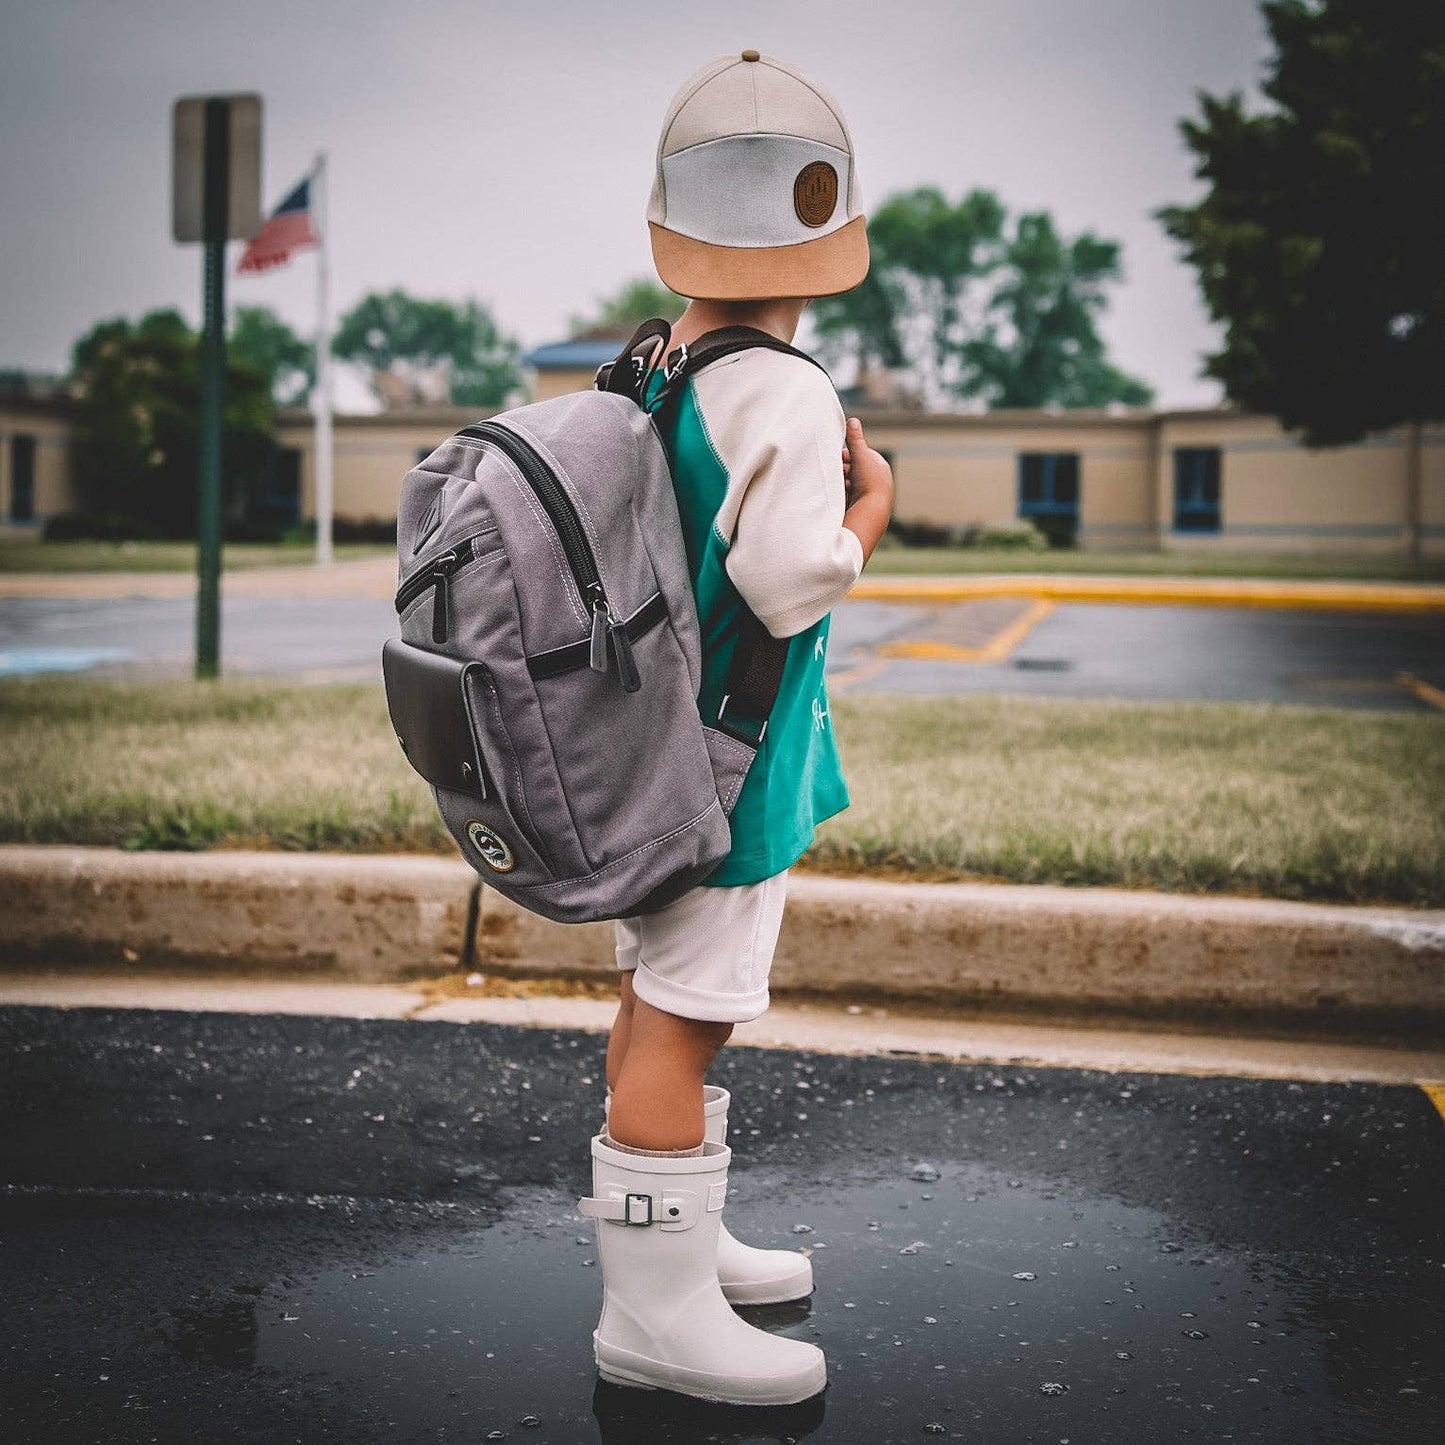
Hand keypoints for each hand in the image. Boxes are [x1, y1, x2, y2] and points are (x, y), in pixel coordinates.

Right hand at [841, 416, 893, 563]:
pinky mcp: (862, 508)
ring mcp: (870, 495)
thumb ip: (854, 439)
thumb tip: (853, 420)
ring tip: (833, 483)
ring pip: (850, 483)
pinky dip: (841, 494)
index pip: (861, 454)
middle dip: (842, 468)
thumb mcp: (860, 455)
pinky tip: (835, 495)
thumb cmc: (869, 481)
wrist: (872, 511)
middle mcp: (877, 480)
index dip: (847, 454)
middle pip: (854, 469)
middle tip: (833, 470)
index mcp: (880, 466)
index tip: (836, 456)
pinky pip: (848, 497)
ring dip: (840, 482)